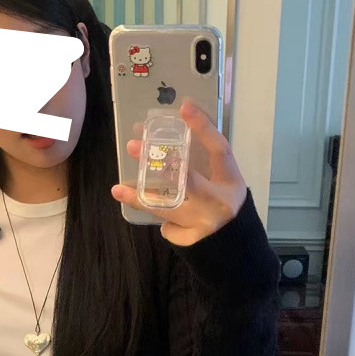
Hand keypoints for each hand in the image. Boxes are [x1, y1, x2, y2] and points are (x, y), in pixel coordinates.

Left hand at [111, 98, 247, 245]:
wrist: (236, 249)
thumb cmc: (225, 207)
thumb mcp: (224, 185)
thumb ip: (205, 168)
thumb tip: (169, 146)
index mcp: (231, 182)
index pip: (219, 150)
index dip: (204, 128)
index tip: (184, 106)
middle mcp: (219, 202)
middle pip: (187, 181)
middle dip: (159, 163)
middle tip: (133, 147)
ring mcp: (205, 223)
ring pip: (167, 208)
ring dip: (140, 198)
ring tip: (118, 190)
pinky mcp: (192, 240)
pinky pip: (169, 227)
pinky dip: (165, 223)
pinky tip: (168, 222)